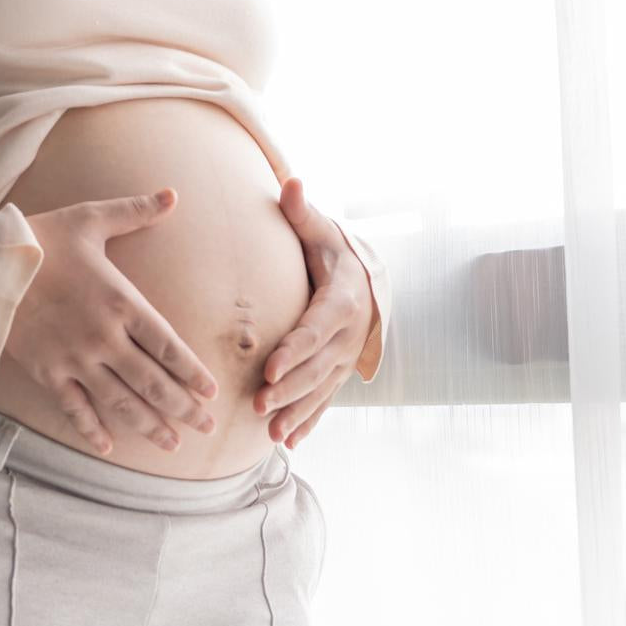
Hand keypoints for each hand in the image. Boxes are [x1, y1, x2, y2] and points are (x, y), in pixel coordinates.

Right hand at [6, 187, 221, 455]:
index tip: (210, 392)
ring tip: (171, 444)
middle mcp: (103, 337)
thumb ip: (134, 211)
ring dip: (149, 425)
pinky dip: (91, 430)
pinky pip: (74, 408)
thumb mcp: (90, 219)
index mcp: (120, 302)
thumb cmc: (40, 238)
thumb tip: (172, 193)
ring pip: (120, 402)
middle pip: (153, 382)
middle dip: (183, 408)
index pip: (168, 346)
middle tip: (205, 427)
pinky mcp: (46, 371)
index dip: (192, 373)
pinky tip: (108, 448)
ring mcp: (74, 359)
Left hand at [259, 177, 376, 449]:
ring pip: (321, 390)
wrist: (365, 279)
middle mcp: (347, 335)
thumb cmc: (331, 251)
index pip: (315, 330)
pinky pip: (325, 400)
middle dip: (289, 388)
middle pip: (316, 367)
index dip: (294, 350)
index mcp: (342, 301)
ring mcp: (345, 358)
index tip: (269, 368)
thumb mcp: (320, 231)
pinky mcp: (339, 373)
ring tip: (272, 433)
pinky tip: (289, 442)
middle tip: (259, 405)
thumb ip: (302, 213)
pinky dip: (309, 421)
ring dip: (297, 412)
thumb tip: (291, 182)